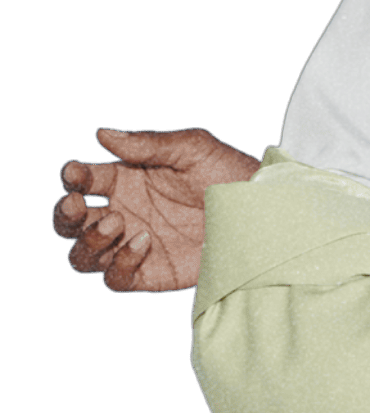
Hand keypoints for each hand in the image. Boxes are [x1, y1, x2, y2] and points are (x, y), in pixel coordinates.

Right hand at [53, 127, 261, 291]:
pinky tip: (142, 243)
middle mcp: (124, 213)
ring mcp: (134, 245)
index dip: (73, 178)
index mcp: (126, 180)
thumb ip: (148, 144)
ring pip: (85, 255)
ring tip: (116, 223)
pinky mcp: (152, 273)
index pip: (83, 182)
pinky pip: (116, 278)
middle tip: (76, 205)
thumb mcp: (192, 149)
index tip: (76, 173)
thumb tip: (103, 134)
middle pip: (71, 224)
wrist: (263, 209)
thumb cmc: (230, 173)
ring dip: (88, 241)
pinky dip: (119, 264)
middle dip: (65, 215)